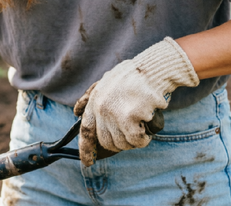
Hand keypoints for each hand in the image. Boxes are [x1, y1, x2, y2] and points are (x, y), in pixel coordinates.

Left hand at [73, 37, 198, 166]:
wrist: (155, 69)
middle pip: (106, 141)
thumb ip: (90, 96)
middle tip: (131, 135)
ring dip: (133, 141)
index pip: (86, 130)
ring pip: (122, 143)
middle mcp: (102, 108)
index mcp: (95, 100)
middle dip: (118, 143)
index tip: (87, 162)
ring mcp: (115, 113)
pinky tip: (147, 130)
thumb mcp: (106, 80)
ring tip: (141, 127)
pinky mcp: (131, 117)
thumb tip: (76, 112)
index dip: (85, 148)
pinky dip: (143, 139)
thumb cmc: (134, 75)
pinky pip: (136, 141)